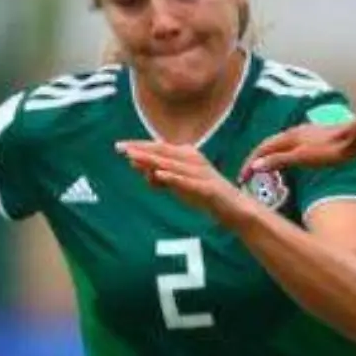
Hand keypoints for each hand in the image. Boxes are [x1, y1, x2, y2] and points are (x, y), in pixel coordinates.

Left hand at [115, 141, 254, 225]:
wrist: (235, 209)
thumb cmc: (206, 195)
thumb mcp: (179, 184)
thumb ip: (160, 175)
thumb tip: (137, 166)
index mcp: (188, 156)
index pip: (160, 147)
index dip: (140, 146)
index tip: (120, 146)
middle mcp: (194, 160)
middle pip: (164, 152)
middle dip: (141, 150)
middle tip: (120, 148)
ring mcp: (201, 174)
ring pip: (172, 165)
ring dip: (152, 160)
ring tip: (134, 158)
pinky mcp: (208, 188)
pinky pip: (188, 182)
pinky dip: (174, 177)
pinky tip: (160, 174)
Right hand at [242, 121, 355, 179]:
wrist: (355, 139)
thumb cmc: (330, 150)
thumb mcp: (302, 158)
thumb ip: (279, 161)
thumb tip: (256, 165)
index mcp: (286, 137)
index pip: (261, 150)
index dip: (250, 163)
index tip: (242, 178)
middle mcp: (292, 133)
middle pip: (268, 147)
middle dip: (256, 160)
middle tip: (249, 176)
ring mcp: (304, 134)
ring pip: (279, 146)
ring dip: (269, 158)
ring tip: (264, 172)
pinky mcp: (314, 138)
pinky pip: (290, 148)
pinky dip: (282, 156)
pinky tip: (288, 163)